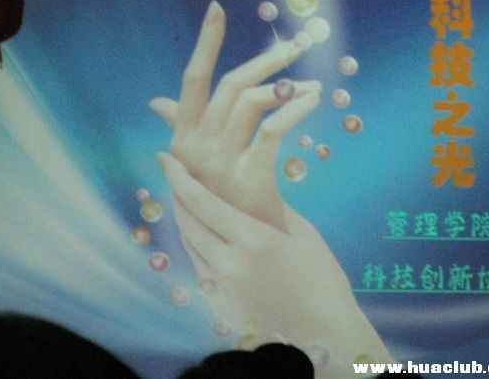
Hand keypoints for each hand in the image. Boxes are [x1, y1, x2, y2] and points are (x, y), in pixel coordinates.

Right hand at [150, 1, 320, 228]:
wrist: (241, 252)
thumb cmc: (222, 202)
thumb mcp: (194, 165)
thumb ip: (178, 128)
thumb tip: (157, 103)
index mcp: (183, 138)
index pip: (192, 80)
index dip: (205, 43)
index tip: (217, 10)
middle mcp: (195, 146)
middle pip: (229, 83)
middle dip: (265, 60)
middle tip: (296, 46)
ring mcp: (219, 162)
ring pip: (250, 100)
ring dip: (286, 85)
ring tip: (311, 84)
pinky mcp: (248, 177)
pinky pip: (271, 129)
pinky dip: (294, 110)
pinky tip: (313, 100)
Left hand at [158, 152, 393, 377]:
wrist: (324, 330)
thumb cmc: (321, 277)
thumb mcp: (302, 233)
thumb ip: (270, 208)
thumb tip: (249, 186)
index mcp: (252, 239)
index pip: (201, 202)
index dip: (178, 177)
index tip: (165, 158)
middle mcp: (229, 261)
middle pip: (187, 221)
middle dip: (176, 194)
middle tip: (175, 176)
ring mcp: (222, 284)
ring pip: (189, 243)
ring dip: (183, 218)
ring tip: (186, 200)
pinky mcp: (221, 300)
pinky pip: (197, 264)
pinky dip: (194, 243)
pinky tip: (202, 233)